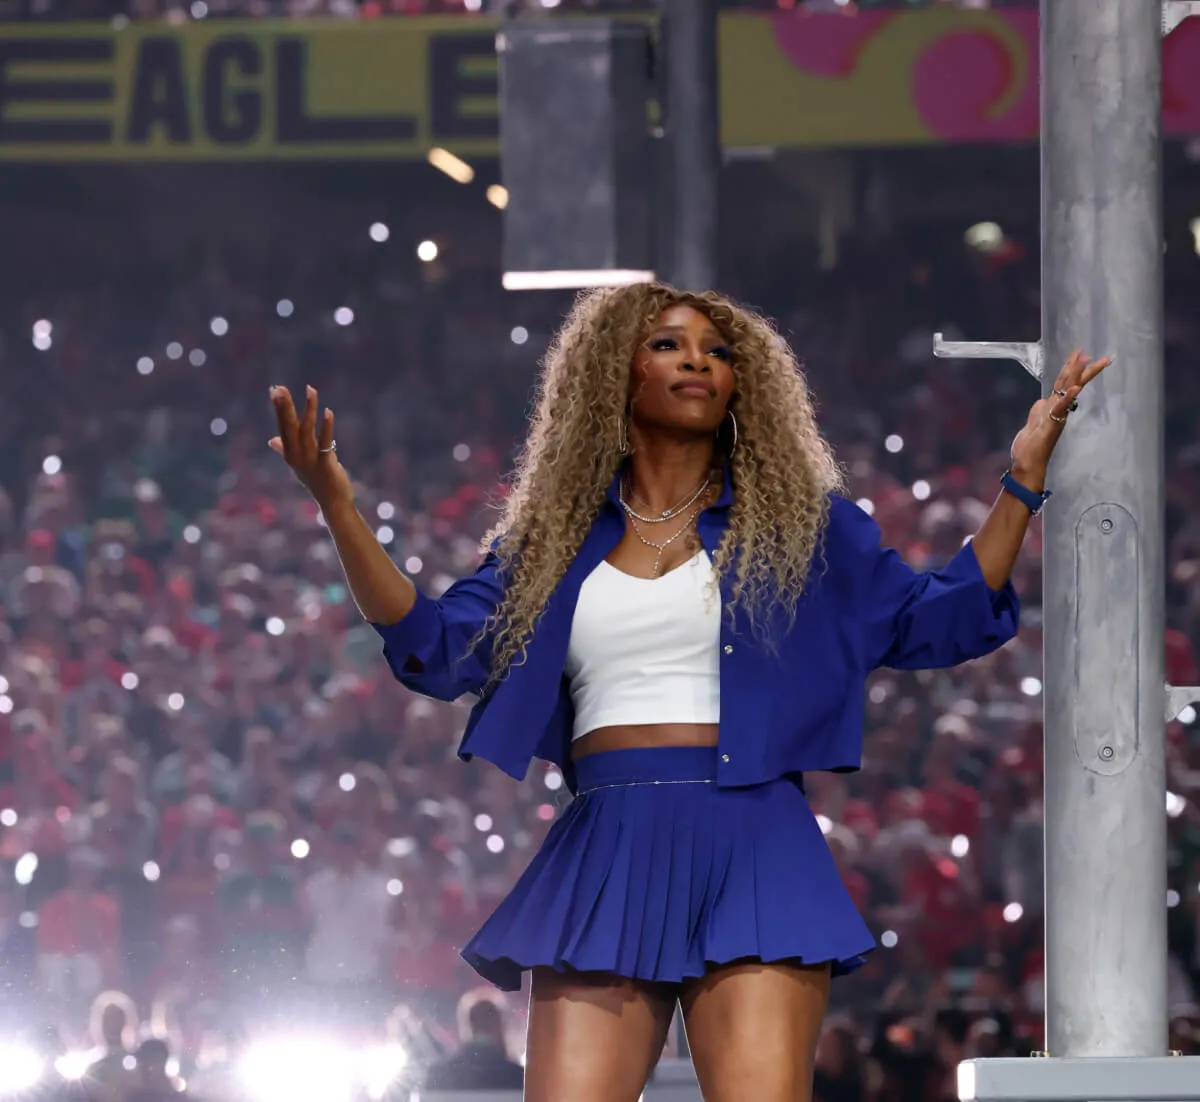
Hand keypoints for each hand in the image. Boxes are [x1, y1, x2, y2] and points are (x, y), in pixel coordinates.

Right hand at [269, 385, 354, 509]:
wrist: (332, 501)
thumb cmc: (317, 480)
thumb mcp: (299, 463)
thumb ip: (285, 449)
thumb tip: (272, 440)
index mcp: (290, 452)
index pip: (282, 426)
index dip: (279, 408)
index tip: (275, 389)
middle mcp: (297, 455)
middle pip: (289, 426)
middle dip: (285, 406)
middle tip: (280, 387)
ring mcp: (310, 460)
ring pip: (307, 430)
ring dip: (309, 409)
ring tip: (311, 390)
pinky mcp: (326, 464)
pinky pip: (325, 442)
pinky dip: (326, 427)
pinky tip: (328, 411)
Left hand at [1009, 349, 1110, 484]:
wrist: (1028, 463)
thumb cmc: (1031, 446)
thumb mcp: (1032, 422)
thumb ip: (1038, 411)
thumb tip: (1041, 401)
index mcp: (1053, 407)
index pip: (1066, 384)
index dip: (1074, 369)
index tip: (1083, 354)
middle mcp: (1058, 410)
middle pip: (1073, 385)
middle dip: (1086, 370)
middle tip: (1105, 357)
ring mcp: (1056, 417)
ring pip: (1067, 392)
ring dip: (1076, 375)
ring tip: (1085, 360)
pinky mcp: (1051, 425)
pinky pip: (1060, 409)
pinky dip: (1067, 398)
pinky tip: (1073, 388)